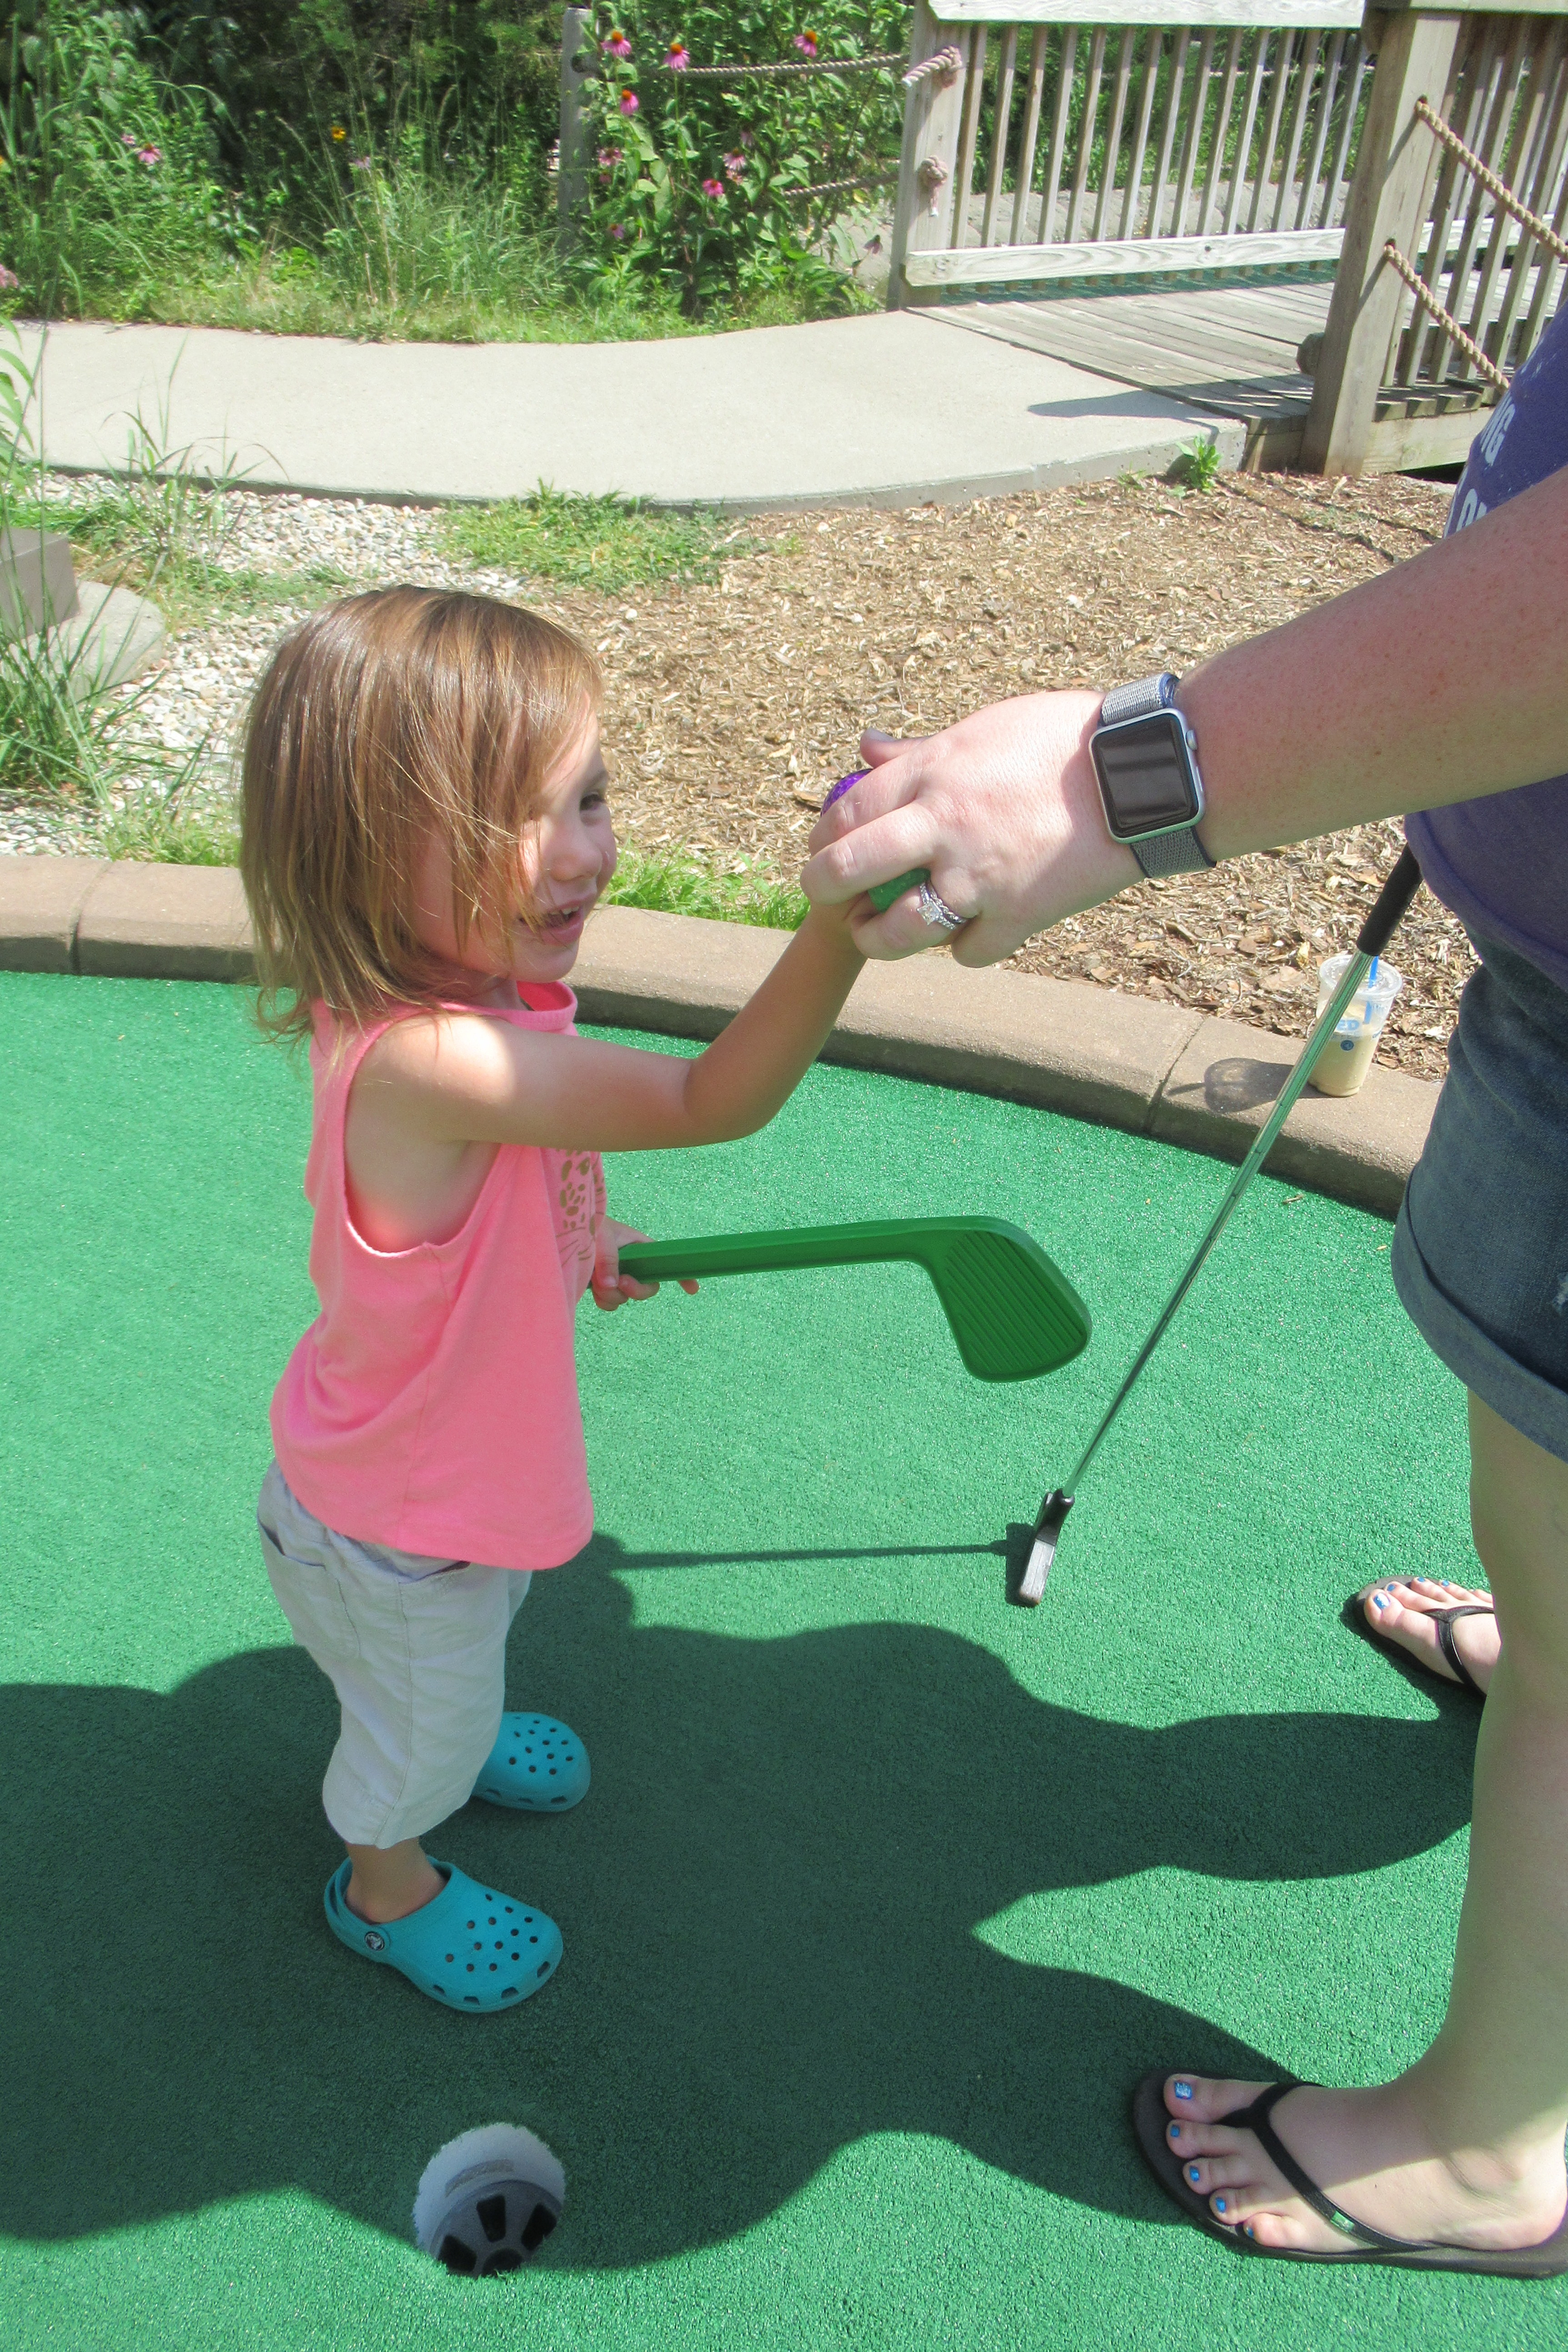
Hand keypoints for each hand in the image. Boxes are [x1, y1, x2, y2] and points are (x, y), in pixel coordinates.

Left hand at [590, 1217, 698, 1312]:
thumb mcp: (600, 1236)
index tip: (693, 1290)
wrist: (563, 1231)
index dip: (681, 1275)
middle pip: (648, 1288)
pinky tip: (590, 1286)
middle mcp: (632, 1264)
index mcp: (639, 1247)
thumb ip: (609, 1259)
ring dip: (611, 1295)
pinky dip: (601, 1299)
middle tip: (621, 1282)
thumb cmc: (587, 1225)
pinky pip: (610, 1303)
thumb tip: (612, 1285)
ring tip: (595, 1280)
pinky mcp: (603, 1287)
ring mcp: (618, 1277)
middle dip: (635, 1290)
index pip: (665, 1261)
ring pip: (625, 1299)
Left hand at [801, 698, 1137, 964]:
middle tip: (826, 898)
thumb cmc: (1065, 738)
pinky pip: (967, 952)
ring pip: (899, 931)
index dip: (821, 837)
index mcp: (932, 775)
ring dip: (879, 937)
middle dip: (823, 889)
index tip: (821, 846)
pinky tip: (965, 931)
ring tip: (878, 931)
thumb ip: (919, 750)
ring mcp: (980, 880)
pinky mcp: (1018, 917)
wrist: (1143, 775)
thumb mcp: (984, 725)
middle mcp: (944, 828)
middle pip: (847, 871)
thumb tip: (865, 748)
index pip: (846, 813)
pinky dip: (961, 946)